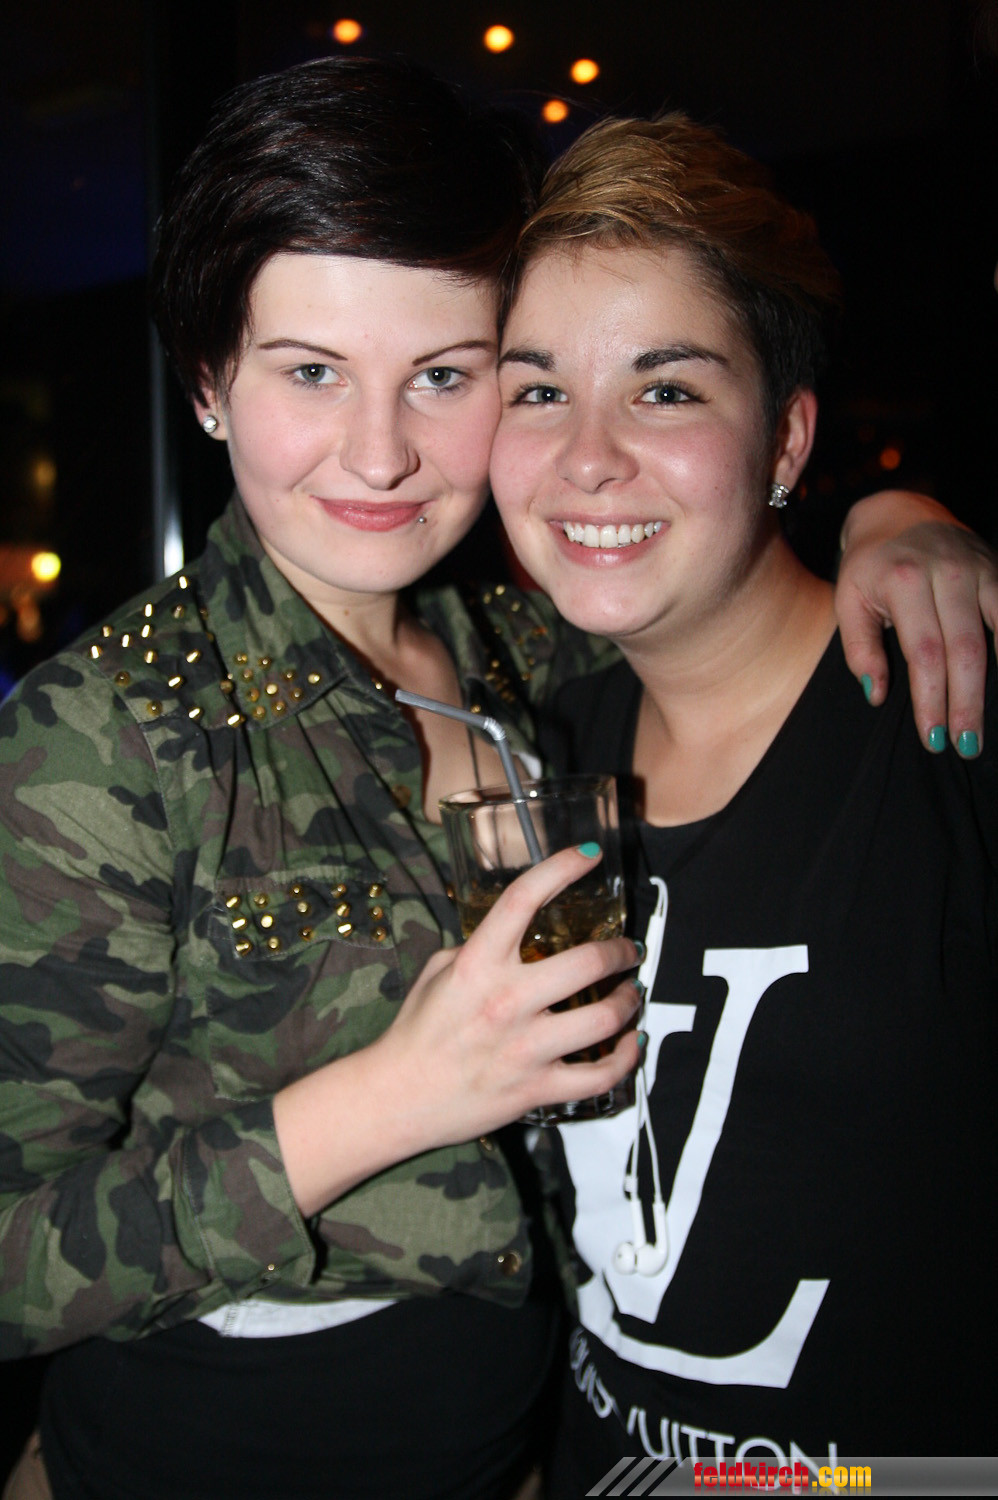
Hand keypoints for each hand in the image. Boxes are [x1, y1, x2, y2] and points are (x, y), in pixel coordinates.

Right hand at [380, 844, 641, 1146]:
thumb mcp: (439, 972)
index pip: (523, 898)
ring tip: (631, 992)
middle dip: (620, 950)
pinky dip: (626, 1058)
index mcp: (478, 964)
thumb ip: (478, 948)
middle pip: (587, 961)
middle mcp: (506, 1000)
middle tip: (627, 949)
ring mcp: (525, 1047)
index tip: (588, 854)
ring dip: (628, 1000)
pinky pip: (600, 1075)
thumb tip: (515, 936)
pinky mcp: (537, 1088)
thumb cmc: (417, 1033)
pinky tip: (631, 1043)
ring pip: (605, 1018)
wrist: (397, 1097)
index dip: (562, 867)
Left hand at [835, 491, 997, 754]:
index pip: (923, 652)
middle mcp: (947, 572)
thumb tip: (876, 695)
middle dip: (966, 702)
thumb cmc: (869, 566)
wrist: (898, 511)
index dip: (931, 698)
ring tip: (989, 725)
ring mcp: (980, 569)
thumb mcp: (848, 600)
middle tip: (966, 744)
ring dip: (996, 683)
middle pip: (964, 649)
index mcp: (903, 581)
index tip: (933, 737)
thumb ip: (860, 649)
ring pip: (996, 633)